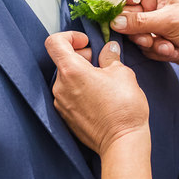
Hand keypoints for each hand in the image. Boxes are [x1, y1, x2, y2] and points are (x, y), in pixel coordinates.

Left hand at [45, 32, 148, 155]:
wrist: (122, 142)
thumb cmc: (123, 108)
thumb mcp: (122, 73)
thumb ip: (110, 57)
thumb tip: (108, 49)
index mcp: (71, 71)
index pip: (54, 42)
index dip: (69, 36)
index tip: (86, 42)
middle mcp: (60, 87)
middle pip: (62, 61)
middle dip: (80, 57)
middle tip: (100, 63)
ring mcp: (61, 104)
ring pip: (66, 79)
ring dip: (81, 75)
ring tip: (102, 83)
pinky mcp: (65, 117)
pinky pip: (68, 96)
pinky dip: (80, 91)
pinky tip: (98, 98)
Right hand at [110, 0, 178, 70]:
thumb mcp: (168, 21)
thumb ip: (139, 22)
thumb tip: (115, 22)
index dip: (120, 11)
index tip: (117, 23)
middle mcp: (152, 7)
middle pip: (127, 20)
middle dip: (141, 34)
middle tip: (150, 39)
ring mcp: (153, 25)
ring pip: (136, 37)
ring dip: (153, 45)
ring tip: (170, 46)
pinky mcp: (156, 41)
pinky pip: (145, 48)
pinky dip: (159, 52)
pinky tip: (174, 51)